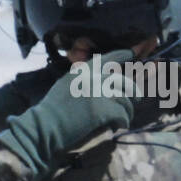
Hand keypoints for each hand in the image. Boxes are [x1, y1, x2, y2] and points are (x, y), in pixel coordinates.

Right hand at [0, 48, 135, 177]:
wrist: (44, 128)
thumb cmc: (51, 112)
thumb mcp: (65, 86)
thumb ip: (83, 81)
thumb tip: (104, 84)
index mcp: (82, 71)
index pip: (107, 58)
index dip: (122, 54)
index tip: (133, 53)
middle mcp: (93, 77)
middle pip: (124, 81)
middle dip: (133, 91)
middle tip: (136, 98)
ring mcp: (99, 93)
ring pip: (126, 100)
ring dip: (127, 111)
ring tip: (123, 119)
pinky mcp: (103, 110)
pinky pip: (123, 114)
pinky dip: (123, 122)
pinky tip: (119, 126)